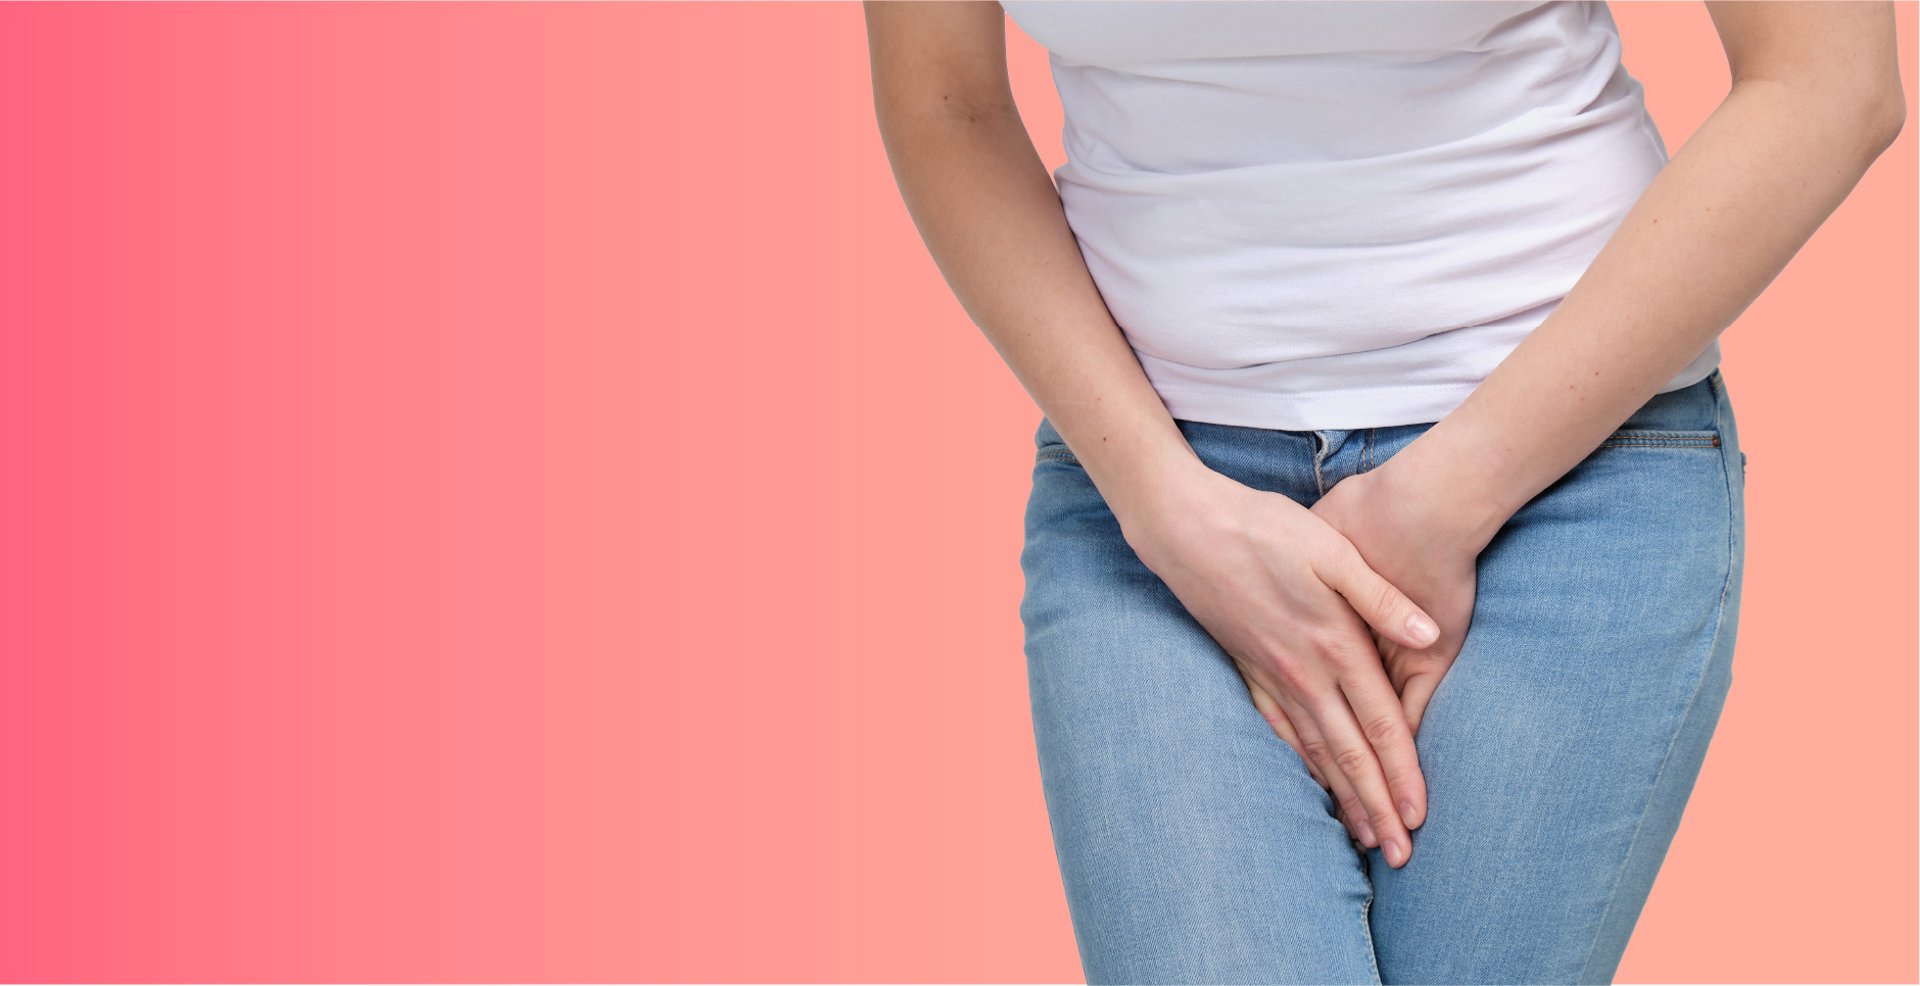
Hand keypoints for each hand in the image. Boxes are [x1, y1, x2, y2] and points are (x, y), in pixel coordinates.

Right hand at [1239, 460, 1492, 850]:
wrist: (1187, 527)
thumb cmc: (1265, 529)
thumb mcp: (1333, 552)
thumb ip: (1381, 598)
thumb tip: (1430, 635)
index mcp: (1333, 645)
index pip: (1379, 725)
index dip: (1403, 774)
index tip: (1420, 818)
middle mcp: (1303, 673)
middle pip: (1349, 754)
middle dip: (1377, 807)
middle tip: (1399, 855)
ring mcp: (1272, 676)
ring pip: (1315, 751)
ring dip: (1342, 797)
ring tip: (1363, 838)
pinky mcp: (1248, 669)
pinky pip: (1280, 731)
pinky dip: (1301, 764)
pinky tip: (1312, 784)